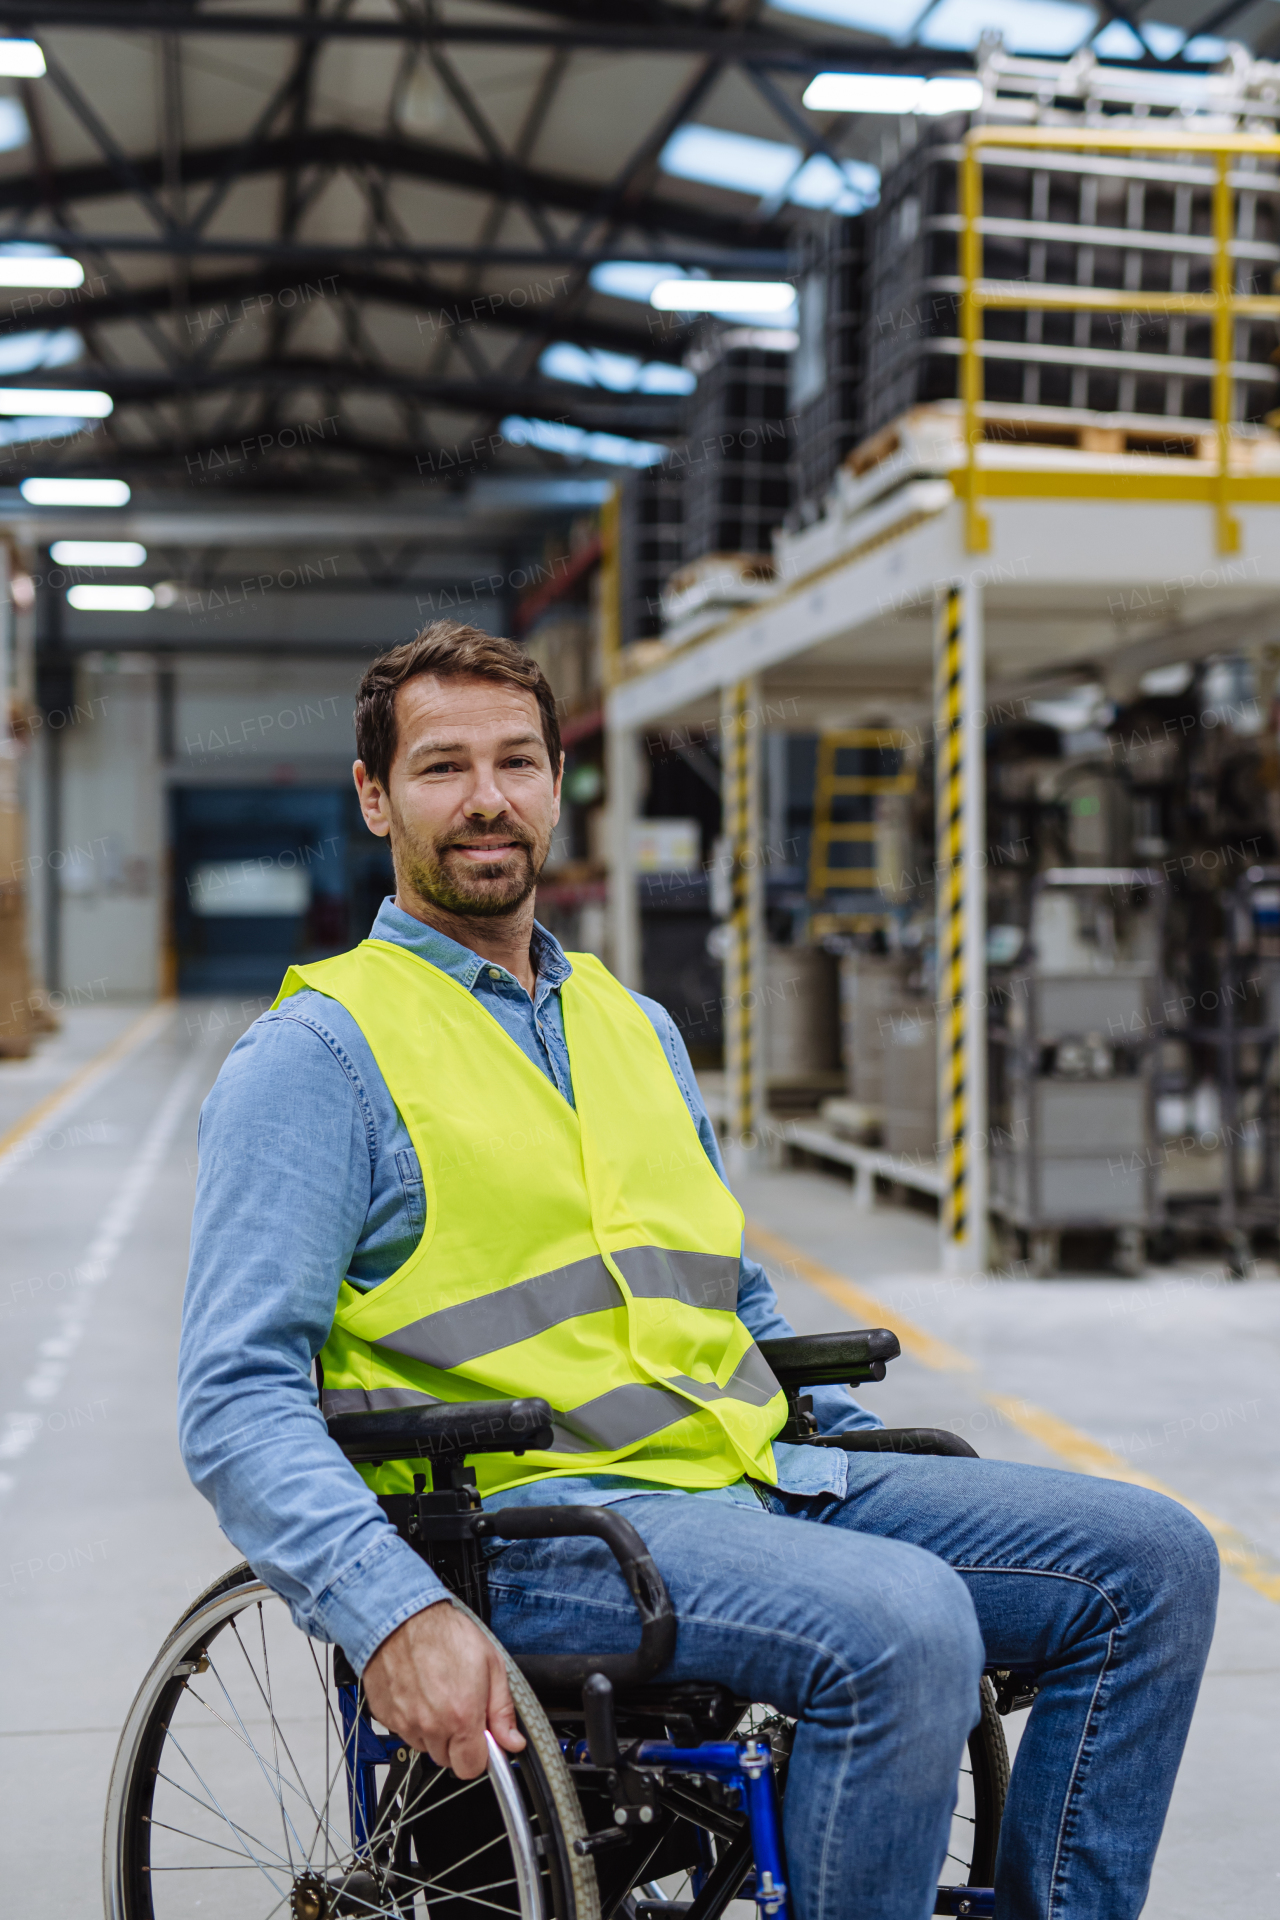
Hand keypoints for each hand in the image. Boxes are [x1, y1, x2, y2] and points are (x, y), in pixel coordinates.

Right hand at [360, 1600, 525, 1778]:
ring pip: (425, 1746)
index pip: (471, 1768)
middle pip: (447, 1760)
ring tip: (437, 1695)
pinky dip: (413, 1720)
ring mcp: (405, 1723)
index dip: (479, 1755)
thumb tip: (512, 1741)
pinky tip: (418, 1693)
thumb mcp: (491, 1664)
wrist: (401, 1616)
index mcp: (462, 1717)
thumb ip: (502, 1709)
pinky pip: (404, 1732)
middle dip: (457, 1742)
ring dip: (434, 1731)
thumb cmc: (445, 1633)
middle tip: (458, 1709)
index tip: (480, 1739)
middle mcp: (432, 1726)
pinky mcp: (386, 1717)